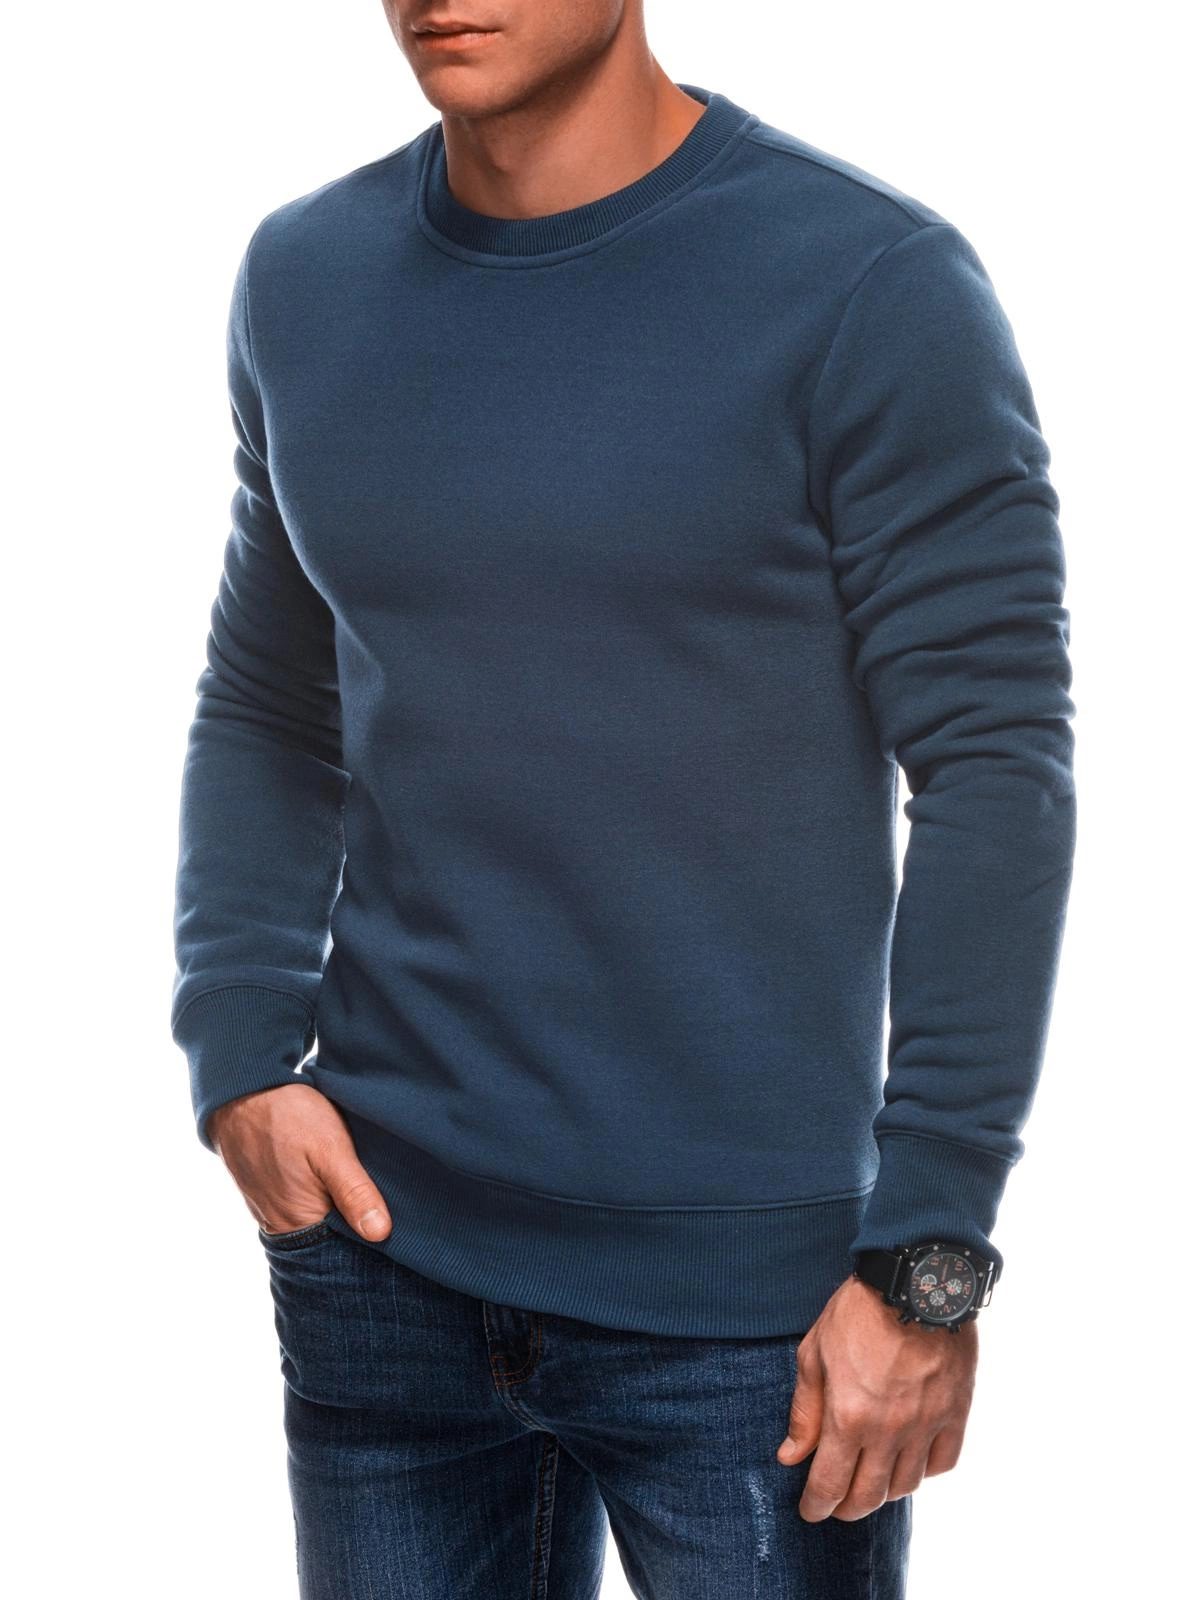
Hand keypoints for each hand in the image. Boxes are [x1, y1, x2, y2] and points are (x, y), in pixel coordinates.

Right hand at [207, 1082, 392, 1242]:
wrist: (240, 1089)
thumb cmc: (286, 1117)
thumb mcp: (330, 1150)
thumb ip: (354, 1192)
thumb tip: (380, 1234)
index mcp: (298, 1224)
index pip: (344, 1246)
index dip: (371, 1234)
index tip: (399, 1219)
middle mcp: (280, 1225)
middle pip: (331, 1234)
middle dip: (357, 1219)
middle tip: (389, 1194)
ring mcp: (270, 1208)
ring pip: (318, 1216)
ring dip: (339, 1204)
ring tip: (367, 1183)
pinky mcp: (267, 1190)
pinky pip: (303, 1201)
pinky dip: (321, 1192)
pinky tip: (337, 1174)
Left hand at [776, 1274, 976, 1520]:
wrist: (915, 1281)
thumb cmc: (858, 1312)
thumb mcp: (815, 1353)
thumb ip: (805, 1410)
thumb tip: (790, 1456)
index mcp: (849, 1417)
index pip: (830, 1486)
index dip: (817, 1507)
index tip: (809, 1512)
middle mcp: (889, 1431)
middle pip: (868, 1496)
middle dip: (846, 1509)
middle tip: (836, 1504)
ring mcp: (926, 1425)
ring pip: (906, 1486)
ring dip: (884, 1492)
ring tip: (871, 1481)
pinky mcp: (956, 1413)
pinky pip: (942, 1463)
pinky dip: (924, 1471)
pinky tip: (909, 1461)